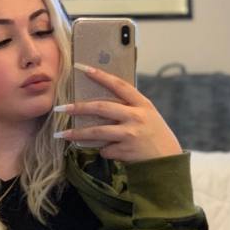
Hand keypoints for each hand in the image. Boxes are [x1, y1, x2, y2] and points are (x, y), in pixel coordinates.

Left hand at [53, 64, 182, 161]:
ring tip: (62, 135)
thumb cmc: (155, 135)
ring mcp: (131, 134)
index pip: (119, 85)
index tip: (83, 68)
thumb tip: (99, 104)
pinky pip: (105, 150)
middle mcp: (136, 116)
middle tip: (61, 108)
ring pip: (97, 132)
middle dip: (79, 107)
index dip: (101, 76)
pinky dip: (104, 151)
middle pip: (102, 108)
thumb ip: (129, 108)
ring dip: (78, 133)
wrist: (167, 160)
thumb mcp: (147, 115)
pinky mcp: (126, 150)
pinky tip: (112, 151)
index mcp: (142, 104)